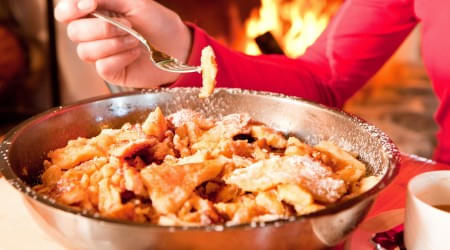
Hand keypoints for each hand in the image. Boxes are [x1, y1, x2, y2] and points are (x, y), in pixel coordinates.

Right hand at [54, 0, 191, 87]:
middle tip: (128, 26)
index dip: (70, 9)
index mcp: (95, 13)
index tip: (90, 6)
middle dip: (102, 29)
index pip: (65, 12)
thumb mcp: (135, 2)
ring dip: (114, 44)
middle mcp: (93, 33)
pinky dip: (121, 58)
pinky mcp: (110, 71)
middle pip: (74, 32)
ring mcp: (101, 54)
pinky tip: (135, 53)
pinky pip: (102, 66)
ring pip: (86, 52)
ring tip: (135, 40)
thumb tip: (83, 0)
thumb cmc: (158, 22)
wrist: (177, 46)